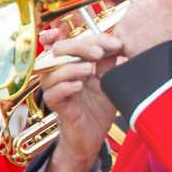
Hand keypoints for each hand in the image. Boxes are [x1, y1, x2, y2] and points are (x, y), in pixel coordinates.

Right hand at [35, 28, 119, 171]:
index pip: (69, 40)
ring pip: (52, 71)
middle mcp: (60, 73)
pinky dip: (65, 87)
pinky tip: (79, 86)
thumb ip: (110, 65)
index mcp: (71, 62)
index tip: (102, 37)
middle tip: (100, 51)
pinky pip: (53, 94)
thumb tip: (119, 48)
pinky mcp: (56, 108)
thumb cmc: (98, 108)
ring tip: (90, 69)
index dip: (77, 33)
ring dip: (71, 67)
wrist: (93, 138)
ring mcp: (56, 90)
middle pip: (59, 50)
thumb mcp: (109, 82)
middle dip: (79, 47)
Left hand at [110, 0, 171, 60]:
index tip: (166, 10)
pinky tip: (141, 42)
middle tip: (159, 25)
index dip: (164, 2)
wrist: (170, 65)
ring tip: (151, 36)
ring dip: (139, 21)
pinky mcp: (123, 24)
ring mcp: (135, 11)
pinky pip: (123, 26)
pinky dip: (129, 34)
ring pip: (134, 11)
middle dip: (151, 10)